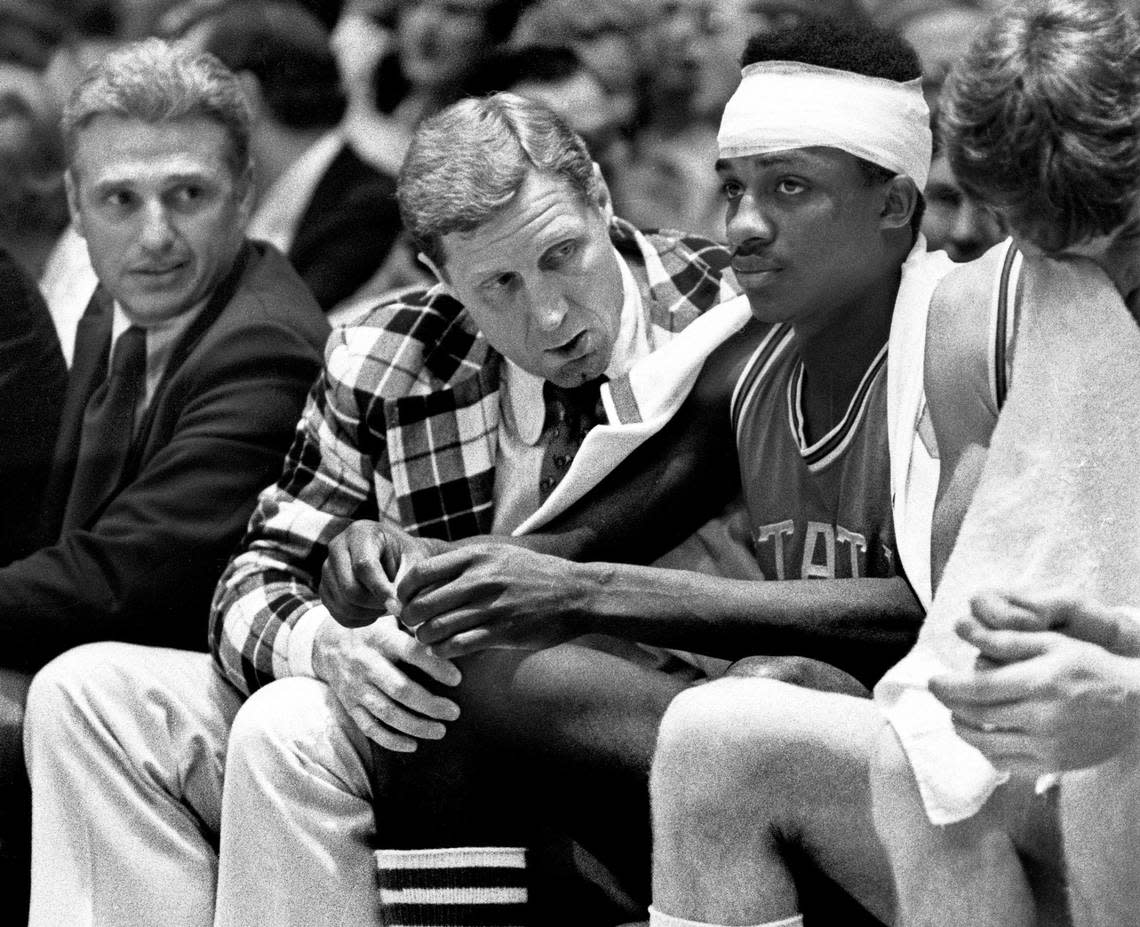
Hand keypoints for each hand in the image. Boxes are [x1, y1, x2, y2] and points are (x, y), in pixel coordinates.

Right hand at [312, 614, 461, 752]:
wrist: (327, 643)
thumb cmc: (372, 629)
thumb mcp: (389, 617)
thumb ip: (414, 621)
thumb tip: (443, 625)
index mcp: (381, 639)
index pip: (411, 652)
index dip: (435, 666)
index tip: (457, 679)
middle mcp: (366, 664)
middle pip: (400, 689)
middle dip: (429, 704)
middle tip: (454, 712)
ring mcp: (356, 687)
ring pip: (386, 712)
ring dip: (415, 725)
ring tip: (440, 731)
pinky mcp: (349, 705)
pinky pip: (369, 728)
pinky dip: (391, 740)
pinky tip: (412, 744)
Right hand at [320, 519, 445, 626]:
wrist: (393, 556)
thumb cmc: (406, 555)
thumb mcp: (414, 558)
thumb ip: (408, 579)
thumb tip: (397, 605)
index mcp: (360, 533)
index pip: (364, 565)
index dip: (380, 589)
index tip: (397, 606)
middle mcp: (337, 547)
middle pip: (349, 588)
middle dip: (375, 604)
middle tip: (395, 605)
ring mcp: (326, 569)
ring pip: (343, 604)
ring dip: (369, 613)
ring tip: (386, 605)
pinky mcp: (324, 588)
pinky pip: (339, 614)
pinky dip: (360, 619)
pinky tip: (374, 611)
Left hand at [396, 541, 592, 657]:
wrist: (577, 593)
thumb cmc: (533, 574)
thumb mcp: (499, 554)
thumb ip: (465, 563)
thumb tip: (425, 574)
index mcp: (476, 556)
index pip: (420, 573)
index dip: (404, 591)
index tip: (404, 601)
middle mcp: (480, 579)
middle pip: (421, 604)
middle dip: (410, 619)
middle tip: (414, 625)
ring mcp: (491, 606)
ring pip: (435, 628)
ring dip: (425, 638)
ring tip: (429, 639)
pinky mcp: (502, 632)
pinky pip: (457, 646)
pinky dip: (443, 651)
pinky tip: (446, 650)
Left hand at [930, 590, 1139, 773]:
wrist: (1137, 705)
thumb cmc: (1091, 667)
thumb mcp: (1053, 643)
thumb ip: (1010, 641)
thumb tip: (967, 634)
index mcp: (1038, 682)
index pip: (977, 689)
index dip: (947, 687)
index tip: (932, 682)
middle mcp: (1040, 717)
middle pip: (977, 715)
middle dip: (951, 705)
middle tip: (942, 695)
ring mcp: (1047, 745)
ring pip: (986, 743)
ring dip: (963, 730)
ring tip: (958, 716)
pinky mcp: (1055, 764)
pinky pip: (1007, 763)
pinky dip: (987, 751)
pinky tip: (984, 736)